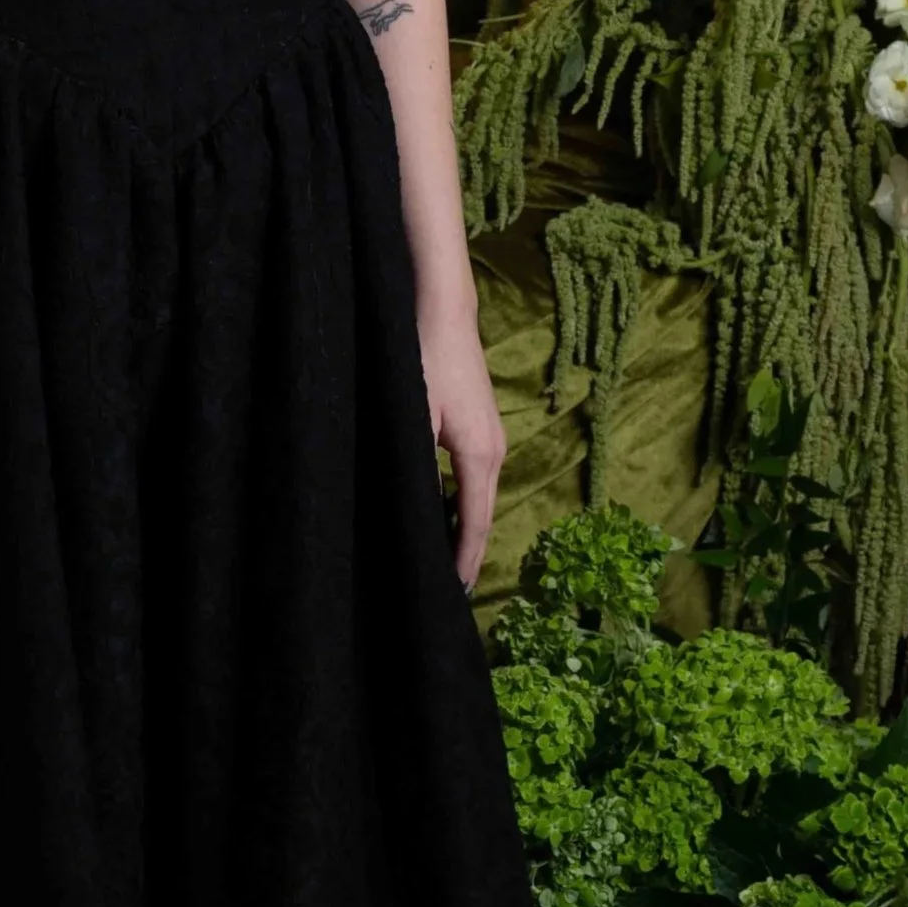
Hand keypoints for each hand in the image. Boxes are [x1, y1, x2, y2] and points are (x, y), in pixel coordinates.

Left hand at [419, 310, 505, 589]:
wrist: (443, 312)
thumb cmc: (423, 361)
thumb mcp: (413, 417)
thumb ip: (416, 468)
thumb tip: (415, 513)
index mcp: (479, 456)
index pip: (475, 524)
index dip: (464, 561)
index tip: (453, 594)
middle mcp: (494, 452)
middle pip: (482, 516)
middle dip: (467, 553)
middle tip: (448, 591)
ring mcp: (492, 438)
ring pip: (479, 498)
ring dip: (465, 530)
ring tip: (444, 562)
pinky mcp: (482, 427)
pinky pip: (475, 480)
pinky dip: (463, 504)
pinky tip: (443, 513)